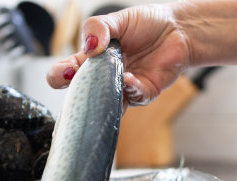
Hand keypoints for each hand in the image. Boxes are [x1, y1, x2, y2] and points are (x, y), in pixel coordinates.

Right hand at [47, 4, 190, 107]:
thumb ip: (98, 27)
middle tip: (77, 82)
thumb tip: (89, 46)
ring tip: (105, 82)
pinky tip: (128, 78)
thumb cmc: (146, 25)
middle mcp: (105, 78)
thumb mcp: (116, 19)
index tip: (65, 71)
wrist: (177, 29)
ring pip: (108, 104)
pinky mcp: (144, 93)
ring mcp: (124, 89)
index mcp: (92, 60)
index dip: (59, 75)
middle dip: (77, 94)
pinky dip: (130, 88)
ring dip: (105, 96)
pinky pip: (134, 97)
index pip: (65, 73)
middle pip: (83, 96)